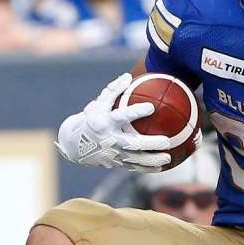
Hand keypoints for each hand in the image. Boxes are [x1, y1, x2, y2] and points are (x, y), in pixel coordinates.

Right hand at [55, 73, 172, 170]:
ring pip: (136, 159)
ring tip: (168, 158)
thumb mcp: (98, 103)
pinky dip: (148, 168)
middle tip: (167, 141)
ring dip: (153, 160)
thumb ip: (113, 90)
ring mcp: (112, 154)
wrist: (75, 144)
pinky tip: (161, 167)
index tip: (151, 107)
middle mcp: (109, 139)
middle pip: (133, 143)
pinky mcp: (115, 164)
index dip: (136, 112)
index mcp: (105, 122)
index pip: (122, 116)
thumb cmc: (92, 119)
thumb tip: (128, 76)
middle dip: (151, 143)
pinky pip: (134, 167)